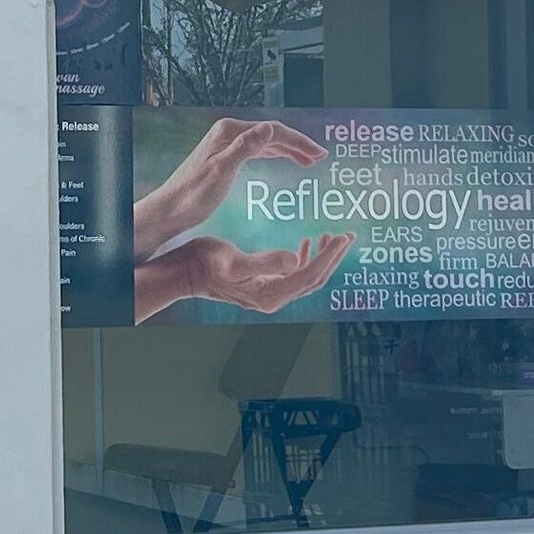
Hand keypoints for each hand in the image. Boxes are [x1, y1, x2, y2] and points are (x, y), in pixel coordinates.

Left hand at [132, 117, 329, 248]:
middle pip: (271, 134)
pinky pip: (257, 151)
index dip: (299, 141)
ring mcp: (226, 144)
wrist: (170, 210)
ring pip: (265, 142)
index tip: (320, 154)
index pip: (273, 130)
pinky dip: (274, 154)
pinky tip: (284, 161)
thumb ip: (245, 147)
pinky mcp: (224, 157)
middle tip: (321, 157)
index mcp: (229, 132)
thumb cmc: (193, 195)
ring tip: (309, 161)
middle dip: (298, 144)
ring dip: (288, 149)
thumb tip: (270, 127)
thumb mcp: (222, 171)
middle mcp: (228, 133)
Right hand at [134, 233, 352, 322]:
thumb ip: (265, 261)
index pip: (309, 274)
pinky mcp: (264, 284)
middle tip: (348, 235)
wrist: (184, 273)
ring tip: (335, 237)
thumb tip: (296, 259)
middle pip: (314, 279)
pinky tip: (308, 244)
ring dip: (323, 258)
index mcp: (269, 294)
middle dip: (333, 257)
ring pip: (307, 276)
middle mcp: (273, 298)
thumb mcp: (233, 260)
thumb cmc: (204, 263)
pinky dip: (306, 259)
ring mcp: (269, 293)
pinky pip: (295, 274)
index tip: (343, 237)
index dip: (329, 256)